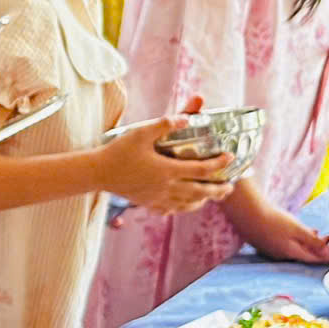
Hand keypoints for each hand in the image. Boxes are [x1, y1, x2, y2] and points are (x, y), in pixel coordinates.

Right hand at [93, 116, 233, 213]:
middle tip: (230, 187)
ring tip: (213, 197)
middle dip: (218, 190)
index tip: (230, 158)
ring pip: (187, 203)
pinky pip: (171, 209)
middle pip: (200, 191)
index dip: (219, 164)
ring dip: (204, 200)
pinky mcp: (147, 202)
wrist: (98, 173)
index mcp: (167, 169)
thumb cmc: (118, 151)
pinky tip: (185, 205)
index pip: (201, 169)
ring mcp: (157, 197)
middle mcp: (165, 186)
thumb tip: (186, 119)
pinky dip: (183, 208)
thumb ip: (164, 124)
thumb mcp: (140, 133)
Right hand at [235, 200, 328, 264]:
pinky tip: (299, 232)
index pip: (317, 259)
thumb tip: (326, 251)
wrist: (247, 214)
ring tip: (317, 234)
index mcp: (293, 252)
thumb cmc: (273, 220)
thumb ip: (312, 241)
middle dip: (320, 249)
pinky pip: (288, 246)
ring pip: (297, 250)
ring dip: (309, 244)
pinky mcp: (267, 244)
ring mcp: (274, 251)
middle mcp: (284, 255)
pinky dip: (297, 241)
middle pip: (307, 256)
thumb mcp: (297, 229)